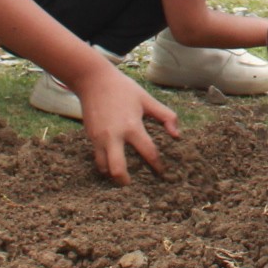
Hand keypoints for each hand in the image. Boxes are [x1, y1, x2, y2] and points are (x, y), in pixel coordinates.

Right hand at [78, 64, 178, 183]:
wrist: (93, 80)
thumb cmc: (123, 89)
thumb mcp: (147, 99)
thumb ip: (166, 116)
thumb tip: (176, 135)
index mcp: (132, 127)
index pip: (148, 153)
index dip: (157, 165)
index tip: (162, 172)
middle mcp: (114, 136)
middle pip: (117, 169)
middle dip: (126, 181)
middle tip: (135, 187)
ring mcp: (99, 138)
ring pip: (104, 167)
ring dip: (113, 174)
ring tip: (124, 177)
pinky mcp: (90, 137)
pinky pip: (97, 158)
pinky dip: (105, 164)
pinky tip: (113, 164)